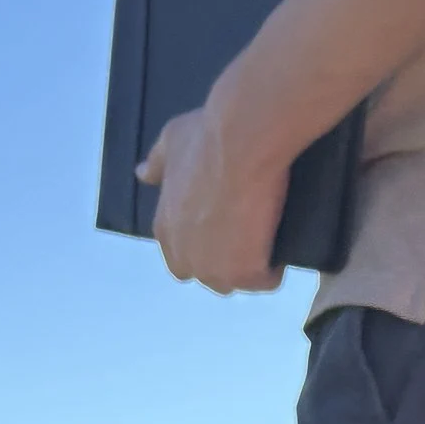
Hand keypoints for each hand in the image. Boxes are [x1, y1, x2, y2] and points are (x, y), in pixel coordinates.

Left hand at [138, 103, 290, 295]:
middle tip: (247, 235)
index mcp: (165, 231)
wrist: (241, 146)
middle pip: (209, 277)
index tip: (221, 230)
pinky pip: (267, 280)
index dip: (202, 249)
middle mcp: (186, 258)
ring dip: (251, 268)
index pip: (179, 260)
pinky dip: (276, 267)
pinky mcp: (247, 273)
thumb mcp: (171, 142)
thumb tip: (142, 173)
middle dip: (227, 263)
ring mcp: (216, 270)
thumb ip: (157, 164)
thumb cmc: (204, 140)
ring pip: (238, 282)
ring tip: (266, 238)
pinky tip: (281, 243)